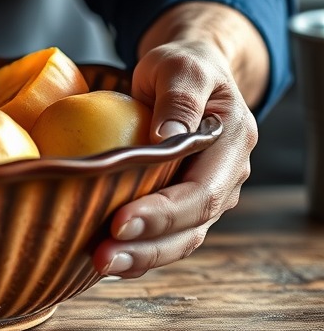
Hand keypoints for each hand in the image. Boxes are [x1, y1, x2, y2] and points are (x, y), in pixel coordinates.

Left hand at [91, 2, 265, 278]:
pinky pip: (164, 236)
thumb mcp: (181, 66)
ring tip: (100, 264)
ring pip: (179, 239)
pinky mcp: (180, 203)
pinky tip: (106, 259)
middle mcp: (224, 178)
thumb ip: (179, 97)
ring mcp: (204, 195)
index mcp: (230, 145)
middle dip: (147, 245)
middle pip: (191, 226)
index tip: (120, 220)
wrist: (190, 74)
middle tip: (103, 255)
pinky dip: (138, 251)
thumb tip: (169, 135)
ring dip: (140, 257)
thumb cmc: (183, 65)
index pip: (201, 192)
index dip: (163, 212)